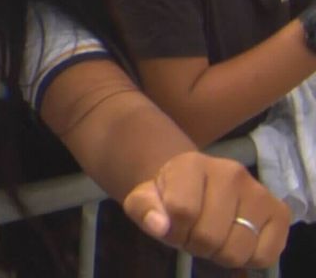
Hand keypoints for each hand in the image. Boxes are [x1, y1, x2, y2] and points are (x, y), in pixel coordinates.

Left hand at [123, 152, 289, 268]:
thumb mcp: (144, 200)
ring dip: (219, 254)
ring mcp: (258, 191)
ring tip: (212, 237)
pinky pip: (264, 256)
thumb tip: (159, 226)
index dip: (172, 230)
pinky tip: (234, 241)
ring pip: (237, 250)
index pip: (182, 211)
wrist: (195, 186)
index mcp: (192, 164)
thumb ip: (144, 210)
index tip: (171, 226)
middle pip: (210, 236)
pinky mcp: (279, 212)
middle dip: (195, 244)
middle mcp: (230, 172)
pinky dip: (246, 259)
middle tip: (192, 234)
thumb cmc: (168, 196)